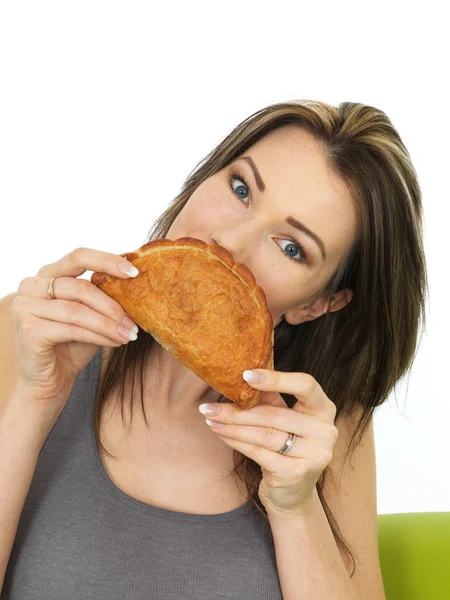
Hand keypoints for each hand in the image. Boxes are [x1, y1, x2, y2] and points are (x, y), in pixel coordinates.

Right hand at [10, 247, 139, 419]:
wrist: (49, 380)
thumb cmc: (72, 344)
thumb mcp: (91, 314)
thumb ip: (103, 296)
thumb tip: (137, 283)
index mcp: (47, 273)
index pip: (79, 256)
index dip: (108, 261)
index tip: (135, 272)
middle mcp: (31, 285)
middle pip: (80, 286)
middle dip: (113, 305)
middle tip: (135, 322)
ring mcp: (26, 307)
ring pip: (78, 310)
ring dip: (109, 324)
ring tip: (129, 335)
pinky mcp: (29, 330)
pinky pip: (72, 329)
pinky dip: (98, 336)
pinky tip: (115, 342)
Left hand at [199, 369, 337, 518]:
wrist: (293, 493)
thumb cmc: (287, 447)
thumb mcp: (283, 418)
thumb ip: (270, 396)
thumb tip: (243, 372)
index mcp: (324, 409)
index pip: (306, 385)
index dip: (276, 378)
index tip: (245, 375)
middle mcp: (325, 431)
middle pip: (275, 414)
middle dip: (238, 410)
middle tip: (209, 406)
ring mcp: (314, 454)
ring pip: (264, 434)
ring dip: (232, 426)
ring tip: (211, 419)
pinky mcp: (297, 473)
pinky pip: (259, 452)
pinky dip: (236, 442)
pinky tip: (221, 435)